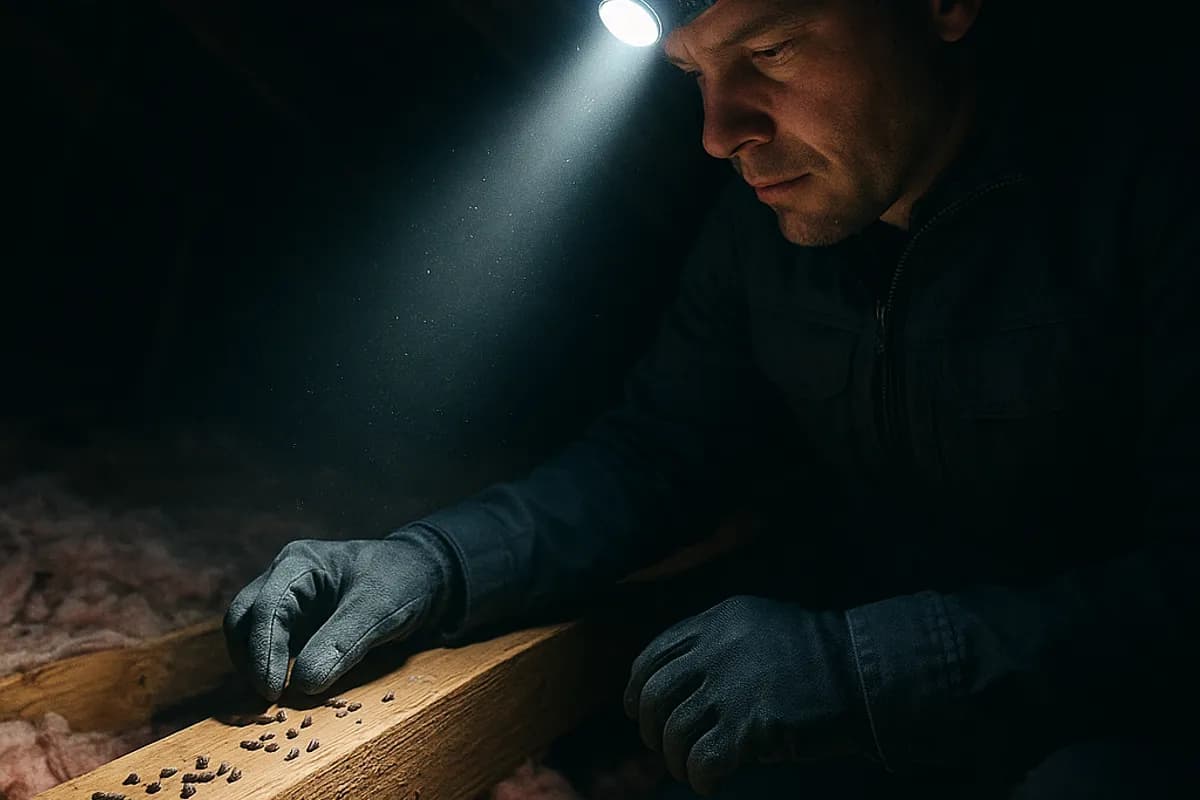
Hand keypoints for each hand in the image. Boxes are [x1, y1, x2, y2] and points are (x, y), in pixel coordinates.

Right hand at [223, 531, 455, 700]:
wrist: (423, 576)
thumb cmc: (401, 581)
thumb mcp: (377, 609)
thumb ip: (341, 642)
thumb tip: (302, 684)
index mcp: (300, 563)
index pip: (265, 608)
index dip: (263, 651)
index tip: (273, 690)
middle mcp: (285, 577)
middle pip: (244, 619)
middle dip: (251, 659)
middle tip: (268, 698)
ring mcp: (288, 599)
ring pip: (250, 633)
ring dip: (256, 665)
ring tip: (276, 697)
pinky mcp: (296, 621)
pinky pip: (271, 644)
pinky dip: (271, 666)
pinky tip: (285, 688)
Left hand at [623, 595, 866, 795]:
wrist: (863, 673)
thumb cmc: (816, 657)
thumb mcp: (758, 626)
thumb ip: (716, 643)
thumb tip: (673, 684)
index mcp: (717, 620)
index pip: (655, 653)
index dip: (637, 686)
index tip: (635, 709)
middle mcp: (717, 648)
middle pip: (656, 693)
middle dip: (650, 727)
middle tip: (660, 746)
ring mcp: (733, 686)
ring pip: (675, 732)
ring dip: (676, 759)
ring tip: (688, 770)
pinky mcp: (751, 725)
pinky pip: (704, 761)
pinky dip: (700, 778)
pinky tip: (709, 784)